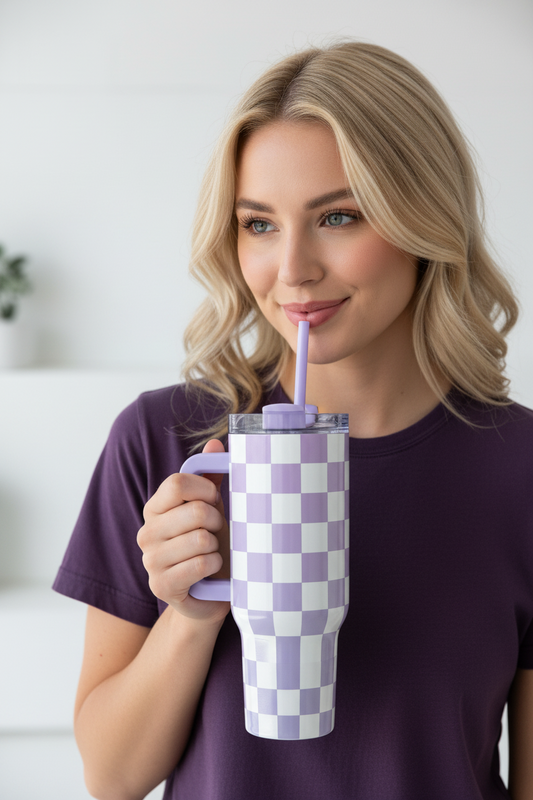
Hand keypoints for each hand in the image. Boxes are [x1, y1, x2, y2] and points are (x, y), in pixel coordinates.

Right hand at [137, 440, 229, 622]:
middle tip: (217, 533)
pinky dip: (214, 565)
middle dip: (217, 521)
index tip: (217, 500)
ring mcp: (150, 560)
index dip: (206, 489)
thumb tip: (217, 443)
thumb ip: (211, 478)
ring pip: (201, 539)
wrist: (208, 593)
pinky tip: (209, 570)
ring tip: (212, 553)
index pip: (177, 483)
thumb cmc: (211, 546)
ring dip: (216, 547)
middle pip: (195, 511)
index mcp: (155, 508)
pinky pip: (200, 564)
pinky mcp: (160, 586)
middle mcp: (146, 532)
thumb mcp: (212, 509)